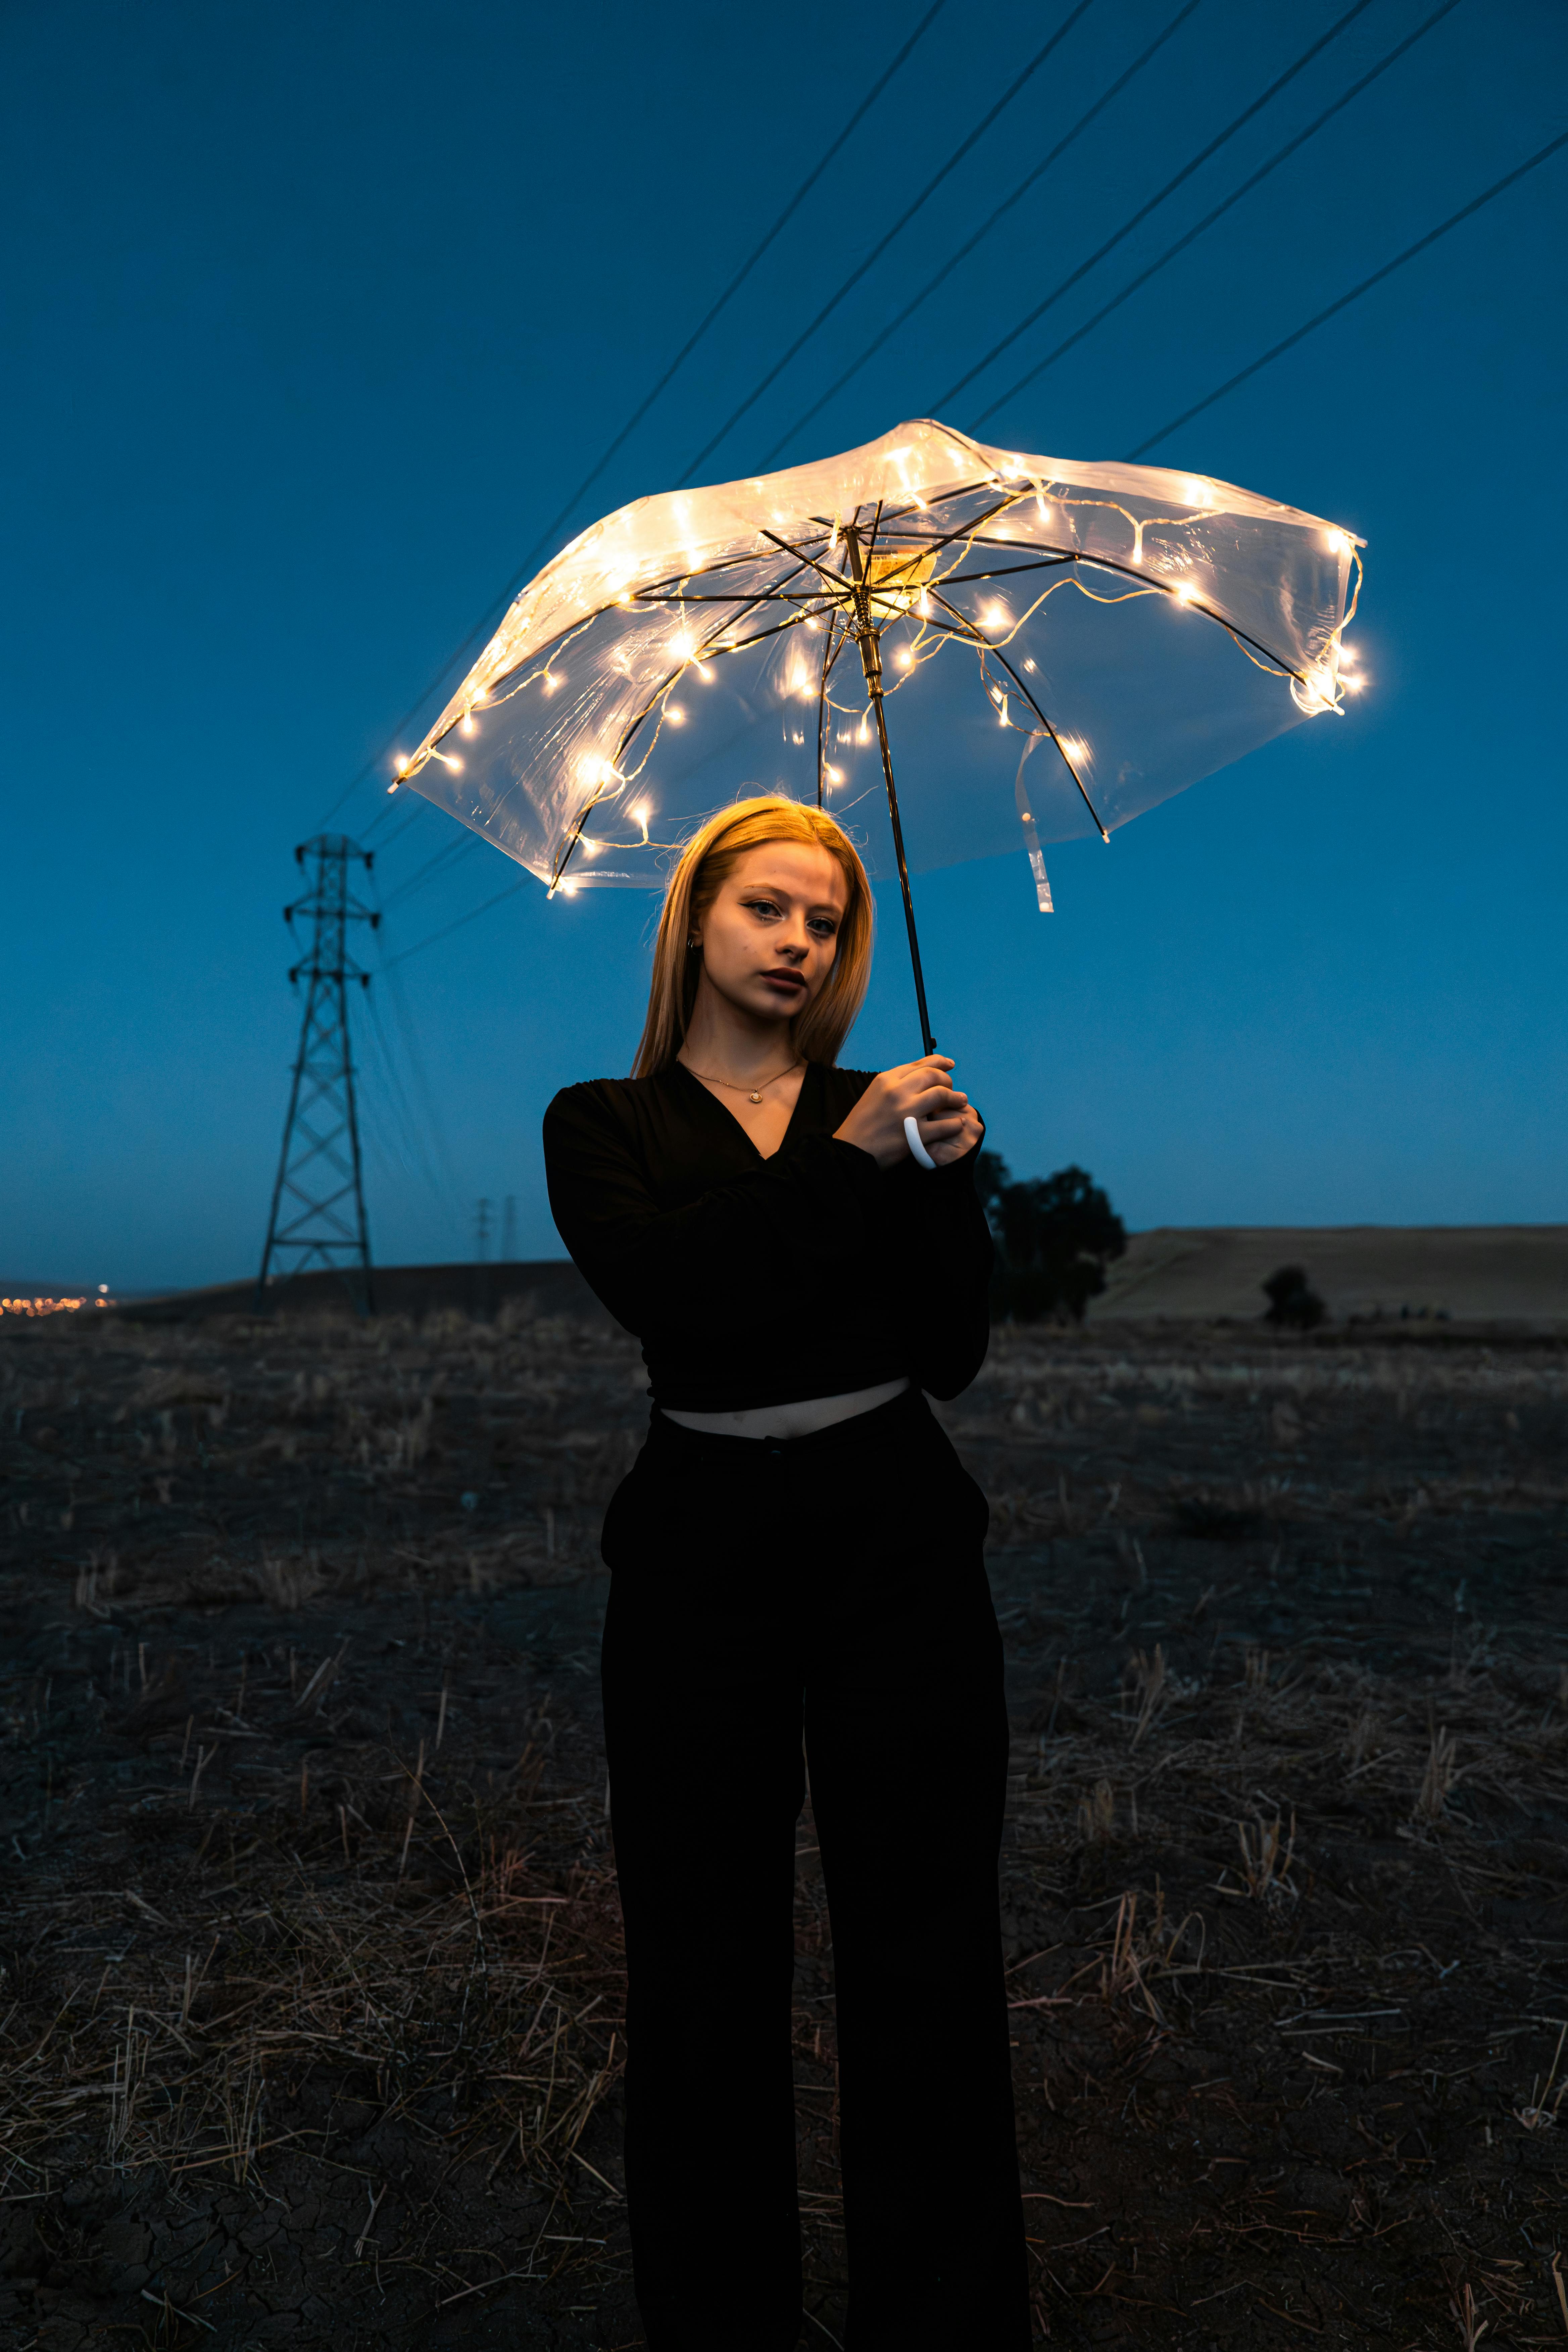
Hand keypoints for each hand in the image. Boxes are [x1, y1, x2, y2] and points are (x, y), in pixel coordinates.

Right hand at [833, 1055, 979, 1170]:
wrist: (850, 1152)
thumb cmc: (861, 1126)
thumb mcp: (874, 1095)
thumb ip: (894, 1086)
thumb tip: (919, 1079)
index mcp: (886, 1080)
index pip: (919, 1064)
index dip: (940, 1062)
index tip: (950, 1065)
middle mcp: (897, 1091)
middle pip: (933, 1076)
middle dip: (948, 1081)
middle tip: (953, 1089)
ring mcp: (906, 1112)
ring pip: (941, 1095)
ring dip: (956, 1098)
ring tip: (962, 1102)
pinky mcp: (914, 1134)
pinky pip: (944, 1125)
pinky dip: (954, 1124)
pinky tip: (957, 1124)